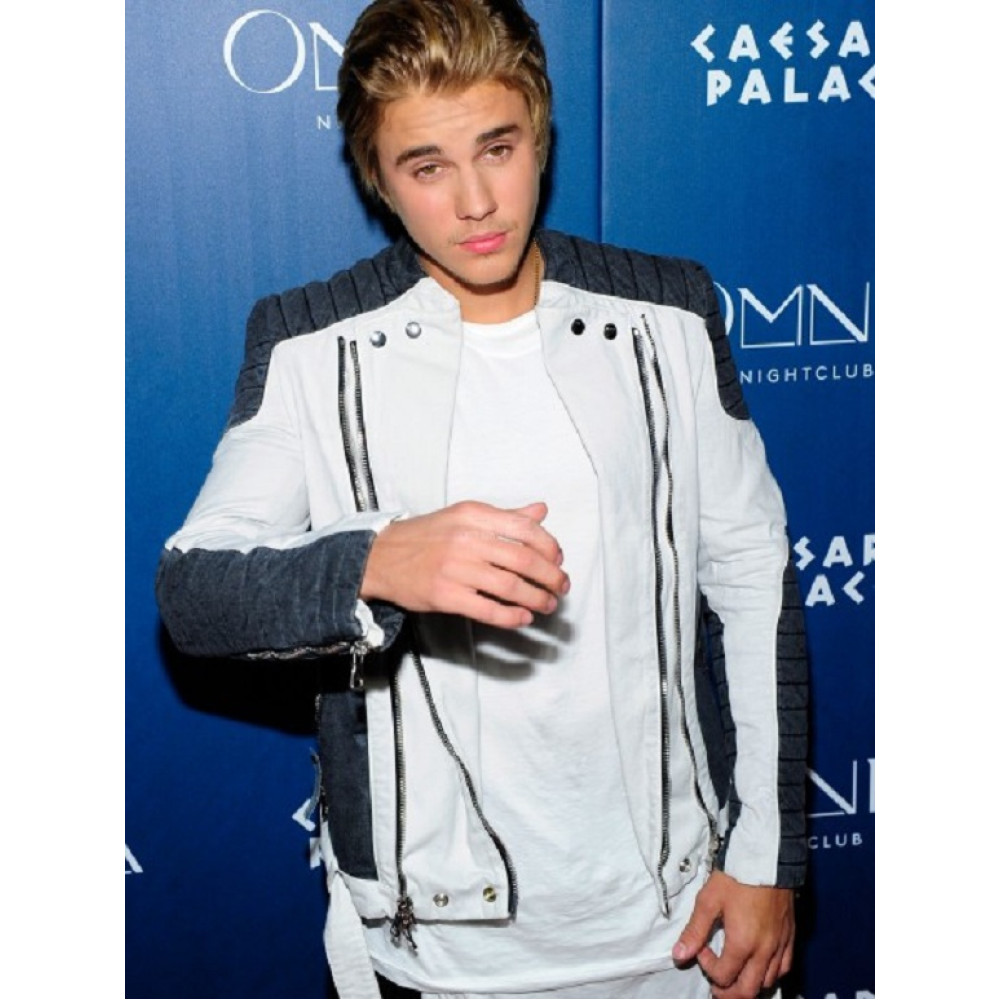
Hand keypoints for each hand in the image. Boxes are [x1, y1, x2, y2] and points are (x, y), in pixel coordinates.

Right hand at [360, 500, 568, 628]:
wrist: (380, 557)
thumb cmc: (425, 537)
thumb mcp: (464, 516)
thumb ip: (505, 516)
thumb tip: (541, 511)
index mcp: (473, 515)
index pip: (525, 528)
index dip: (549, 546)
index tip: (558, 559)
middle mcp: (466, 539)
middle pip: (523, 559)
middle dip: (550, 576)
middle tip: (561, 586)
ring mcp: (455, 568)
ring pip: (510, 586)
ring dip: (536, 598)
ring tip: (546, 604)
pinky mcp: (445, 595)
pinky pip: (488, 609)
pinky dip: (511, 617)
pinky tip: (523, 618)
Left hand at [672, 871, 794, 998]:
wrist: (766, 857)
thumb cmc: (737, 876)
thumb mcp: (709, 900)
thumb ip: (694, 931)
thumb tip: (678, 955)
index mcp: (743, 944)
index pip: (724, 976)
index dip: (707, 967)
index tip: (701, 948)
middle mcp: (764, 951)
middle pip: (748, 990)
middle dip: (728, 992)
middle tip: (716, 983)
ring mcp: (780, 945)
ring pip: (768, 982)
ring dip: (749, 984)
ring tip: (736, 975)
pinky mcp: (790, 936)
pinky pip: (784, 967)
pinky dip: (770, 973)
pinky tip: (760, 965)